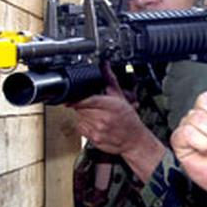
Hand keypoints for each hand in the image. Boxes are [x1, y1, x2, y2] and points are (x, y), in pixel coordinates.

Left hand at [69, 63, 164, 181]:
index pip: (87, 100)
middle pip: (81, 108)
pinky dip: (84, 125)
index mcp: (111, 106)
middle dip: (83, 105)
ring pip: (80, 118)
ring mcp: (98, 130)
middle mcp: (103, 119)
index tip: (72, 97)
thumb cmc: (129, 120)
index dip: (77, 99)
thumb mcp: (122, 98)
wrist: (134, 141)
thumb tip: (104, 65)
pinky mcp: (94, 139)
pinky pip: (81, 128)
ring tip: (96, 115)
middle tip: (93, 106)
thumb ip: (110, 80)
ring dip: (83, 115)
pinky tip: (94, 124)